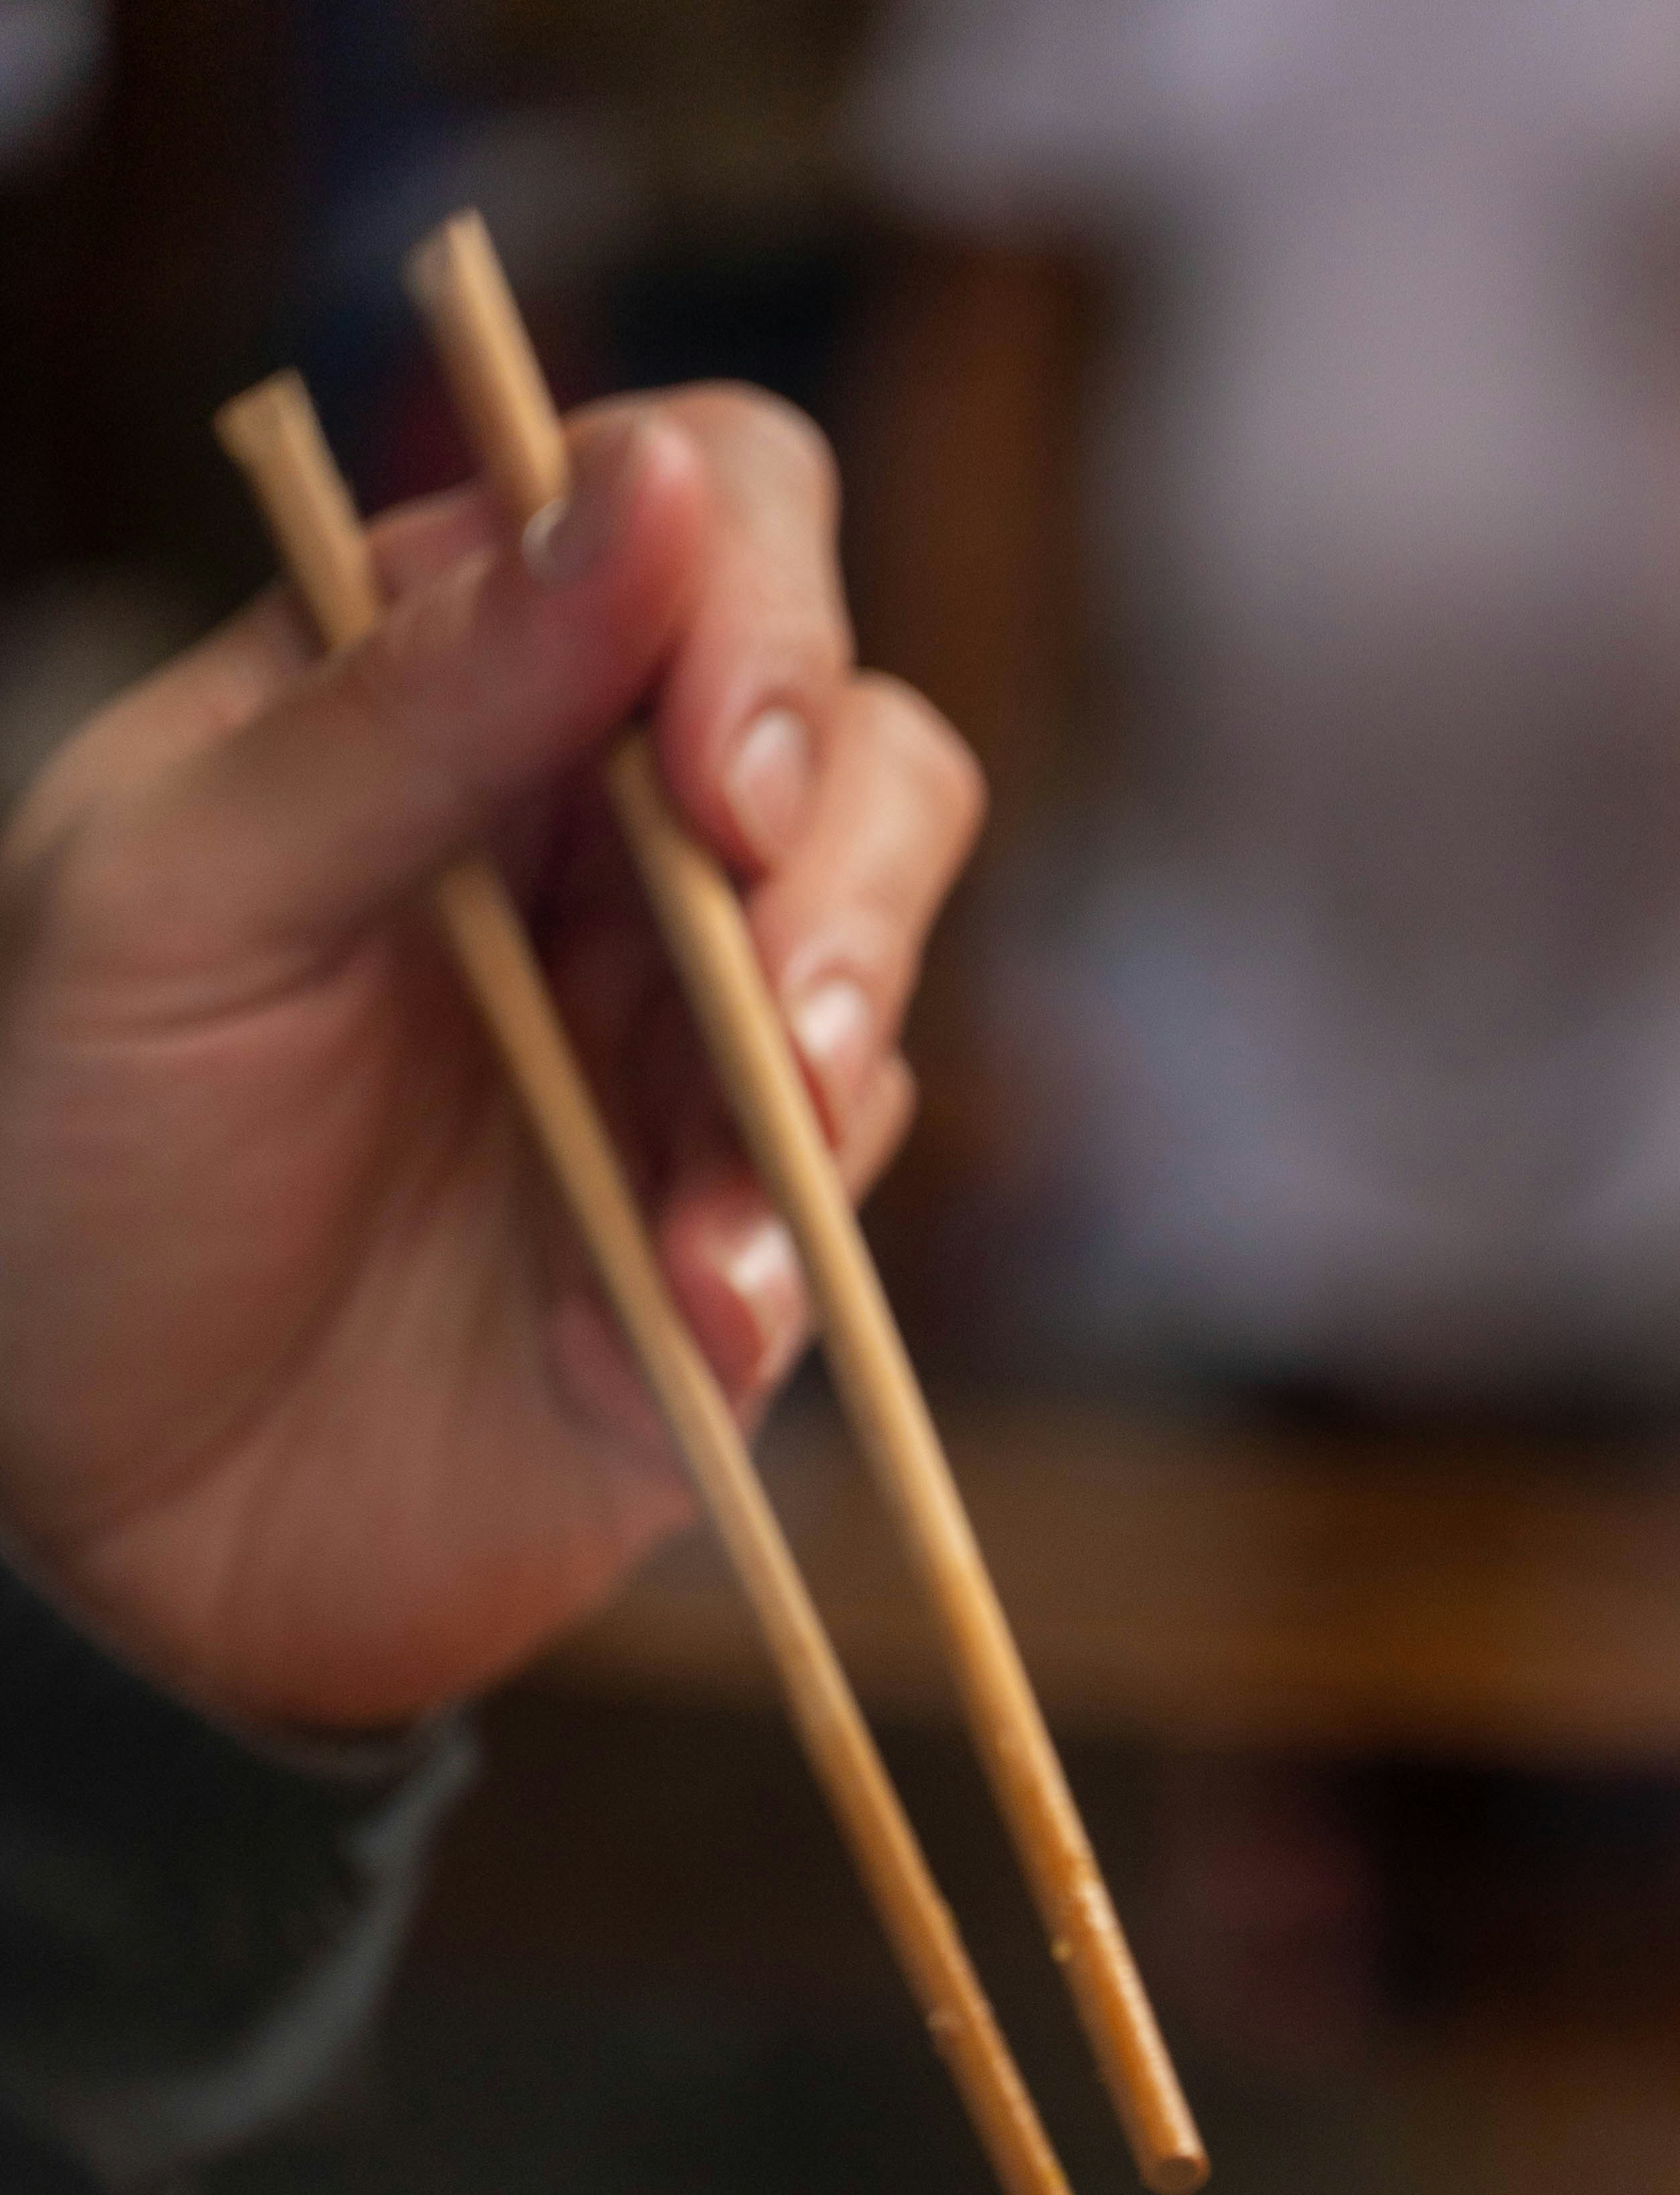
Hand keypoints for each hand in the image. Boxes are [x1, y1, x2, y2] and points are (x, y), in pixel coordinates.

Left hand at [0, 389, 982, 1729]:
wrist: (84, 1508)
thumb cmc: (69, 1165)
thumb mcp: (171, 901)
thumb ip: (404, 706)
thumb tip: (654, 485)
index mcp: (459, 695)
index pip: (704, 522)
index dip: (753, 609)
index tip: (709, 773)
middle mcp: (607, 855)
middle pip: (860, 750)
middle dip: (841, 873)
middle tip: (758, 995)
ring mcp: (684, 1058)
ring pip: (882, 976)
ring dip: (822, 1072)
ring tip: (712, 1210)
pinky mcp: (735, 1257)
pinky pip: (839, 1223)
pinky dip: (776, 1267)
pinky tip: (666, 1329)